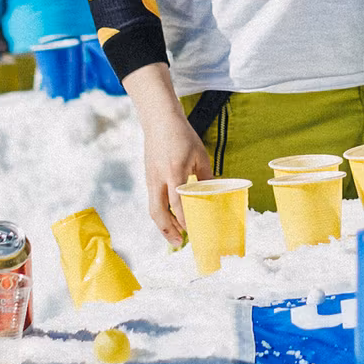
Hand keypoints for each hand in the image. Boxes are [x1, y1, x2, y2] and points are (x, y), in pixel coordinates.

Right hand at [123, 62, 212, 245]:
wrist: (159, 120)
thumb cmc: (182, 135)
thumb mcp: (199, 155)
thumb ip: (206, 176)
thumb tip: (215, 193)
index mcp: (174, 173)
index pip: (177, 204)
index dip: (184, 220)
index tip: (193, 232)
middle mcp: (158, 179)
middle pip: (158, 213)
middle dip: (168, 231)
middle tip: (180, 242)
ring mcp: (150, 179)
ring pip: (154, 209)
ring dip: (164, 224)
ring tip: (176, 235)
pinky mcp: (148, 177)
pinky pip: (154, 200)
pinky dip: (161, 212)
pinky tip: (171, 216)